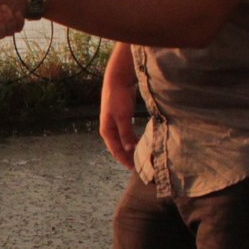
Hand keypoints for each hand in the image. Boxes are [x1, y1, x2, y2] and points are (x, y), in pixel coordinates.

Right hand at [98, 45, 138, 167]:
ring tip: (141, 156)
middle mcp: (109, 129)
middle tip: (140, 165)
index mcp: (107, 131)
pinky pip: (127, 133)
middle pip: (119, 148)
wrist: (117, 79)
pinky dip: (133, 139)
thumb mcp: (123, 117)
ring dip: (131, 148)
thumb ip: (126, 133)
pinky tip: (141, 141)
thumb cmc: (118, 97)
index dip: (125, 161)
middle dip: (128, 157)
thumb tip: (130, 149)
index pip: (116, 151)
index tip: (135, 169)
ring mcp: (115, 123)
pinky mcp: (121, 117)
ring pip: (123, 141)